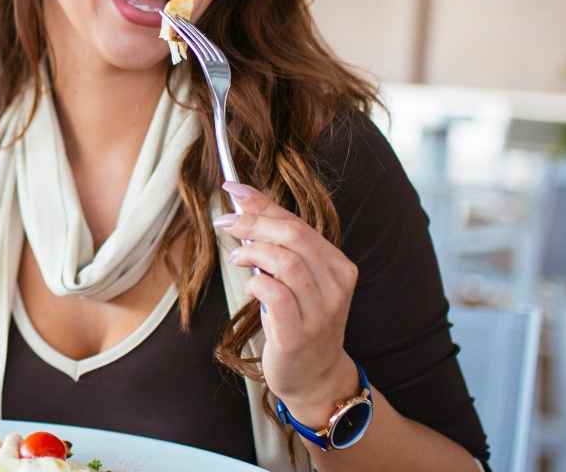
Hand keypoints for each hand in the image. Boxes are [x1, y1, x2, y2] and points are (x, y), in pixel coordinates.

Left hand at [216, 181, 360, 424]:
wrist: (314, 376)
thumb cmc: (299, 320)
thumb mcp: (295, 278)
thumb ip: (277, 241)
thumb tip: (243, 198)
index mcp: (339, 266)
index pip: (299, 223)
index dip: (262, 203)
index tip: (232, 189)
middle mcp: (337, 286)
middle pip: (293, 236)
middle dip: (253, 223)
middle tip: (226, 224)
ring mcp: (321, 311)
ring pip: (285, 261)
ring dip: (252, 252)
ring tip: (238, 257)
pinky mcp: (299, 334)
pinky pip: (276, 294)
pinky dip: (256, 281)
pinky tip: (251, 284)